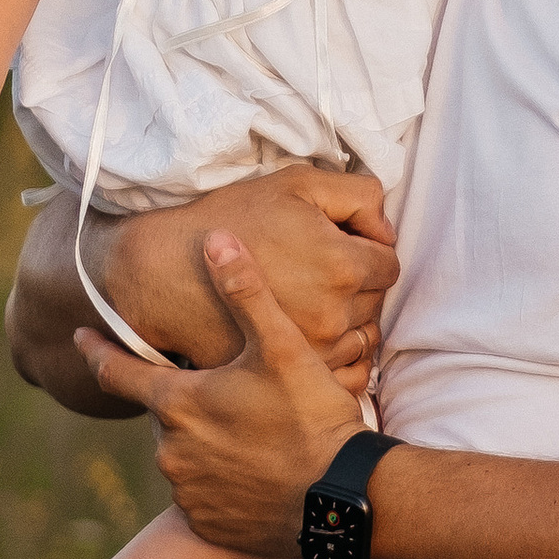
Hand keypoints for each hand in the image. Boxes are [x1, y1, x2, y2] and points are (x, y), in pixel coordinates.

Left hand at [78, 234, 367, 557]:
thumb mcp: (281, 346)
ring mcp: (186, 492)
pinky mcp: (206, 523)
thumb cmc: (311, 418)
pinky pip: (202, 493)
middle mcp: (170, 450)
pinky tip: (254, 468)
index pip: (116, 371)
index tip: (78, 335)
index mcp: (176, 404)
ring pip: (184, 453)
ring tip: (252, 432)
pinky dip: (219, 479)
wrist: (340, 500)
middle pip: (163, 412)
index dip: (96, 350)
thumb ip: (245, 292)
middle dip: (186, 398)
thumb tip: (215, 238)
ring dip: (205, 440)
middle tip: (230, 390)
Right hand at [95, 162, 399, 369]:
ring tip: (312, 299)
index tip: (340, 244)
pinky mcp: (291, 375)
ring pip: (361, 337)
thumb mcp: (297, 184)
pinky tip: (308, 331)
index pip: (389, 263)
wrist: (169, 273)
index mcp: (343, 265)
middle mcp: (336, 314)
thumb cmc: (232, 220)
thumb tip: (385, 229)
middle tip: (320, 270)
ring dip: (348, 321)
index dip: (367, 249)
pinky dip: (334, 353)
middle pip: (377, 302)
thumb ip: (358, 196)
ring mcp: (315, 351)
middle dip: (358, 284)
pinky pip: (342, 371)